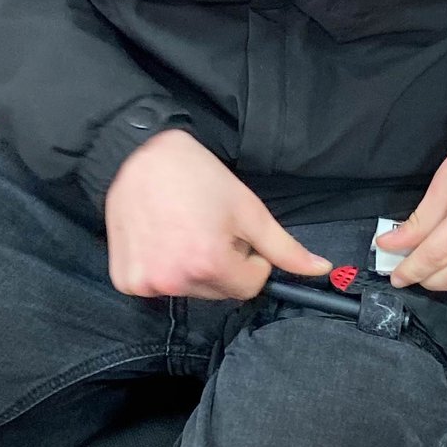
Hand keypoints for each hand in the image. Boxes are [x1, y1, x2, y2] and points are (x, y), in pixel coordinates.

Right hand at [105, 129, 329, 300]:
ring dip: (193, 268)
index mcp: (209, 264)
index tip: (236, 234)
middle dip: (222, 264)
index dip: (251, 259)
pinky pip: (157, 287)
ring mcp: (145, 283)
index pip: (250, 286)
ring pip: (190, 290)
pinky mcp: (125, 279)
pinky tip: (161, 239)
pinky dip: (163, 269)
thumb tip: (321, 269)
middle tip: (208, 228)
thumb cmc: (196, 176)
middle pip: (219, 291)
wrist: (138, 155)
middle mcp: (174, 281)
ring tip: (184, 230)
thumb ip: (284, 247)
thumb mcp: (248, 209)